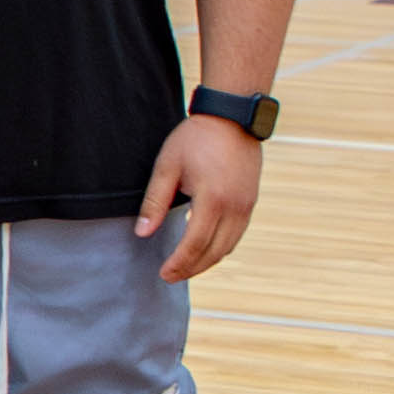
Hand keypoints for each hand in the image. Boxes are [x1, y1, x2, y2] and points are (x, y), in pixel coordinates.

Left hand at [133, 116, 262, 281]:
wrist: (233, 118)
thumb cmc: (196, 139)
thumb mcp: (168, 167)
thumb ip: (155, 202)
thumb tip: (142, 233)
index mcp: (212, 199)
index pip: (194, 243)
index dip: (178, 263)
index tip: (163, 273)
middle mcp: (234, 208)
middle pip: (214, 252)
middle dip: (191, 268)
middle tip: (170, 276)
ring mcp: (246, 206)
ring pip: (228, 247)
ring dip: (206, 261)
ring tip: (184, 267)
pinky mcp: (251, 202)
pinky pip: (236, 235)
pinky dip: (219, 248)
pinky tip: (203, 248)